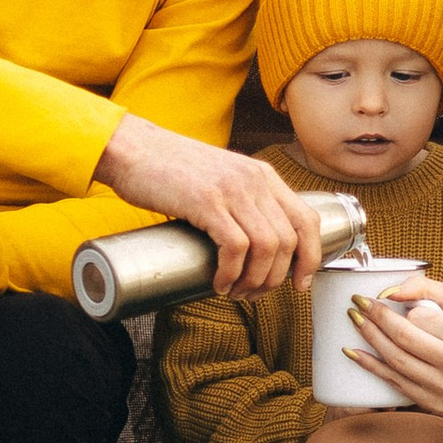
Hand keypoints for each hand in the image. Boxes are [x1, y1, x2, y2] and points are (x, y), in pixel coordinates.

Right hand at [95, 115, 326, 296]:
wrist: (132, 149)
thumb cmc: (168, 170)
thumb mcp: (219, 178)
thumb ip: (240, 201)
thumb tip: (254, 248)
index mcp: (262, 175)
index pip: (307, 219)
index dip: (311, 257)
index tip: (299, 283)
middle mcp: (254, 179)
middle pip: (289, 240)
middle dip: (275, 278)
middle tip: (252, 294)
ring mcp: (231, 189)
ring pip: (267, 248)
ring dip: (254, 280)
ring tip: (235, 292)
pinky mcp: (206, 201)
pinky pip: (236, 247)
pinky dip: (232, 273)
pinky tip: (219, 282)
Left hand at [347, 276, 442, 415]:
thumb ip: (425, 288)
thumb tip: (389, 291)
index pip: (422, 318)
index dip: (401, 308)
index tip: (382, 298)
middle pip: (405, 340)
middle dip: (376, 319)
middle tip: (357, 305)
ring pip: (397, 362)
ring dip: (370, 339)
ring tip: (355, 321)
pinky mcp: (432, 403)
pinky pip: (395, 383)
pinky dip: (371, 366)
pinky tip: (353, 352)